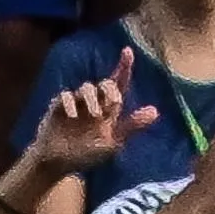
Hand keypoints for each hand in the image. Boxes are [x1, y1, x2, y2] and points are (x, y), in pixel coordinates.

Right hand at [25, 49, 159, 175]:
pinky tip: (72, 116)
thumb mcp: (113, 142)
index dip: (124, 66)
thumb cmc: (86, 154)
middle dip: (110, 90)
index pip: (119, 83)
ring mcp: (76, 104)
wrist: (59, 163)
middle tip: (114, 104)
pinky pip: (66, 96)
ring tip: (94, 115)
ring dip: (92, 99)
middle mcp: (94, 103)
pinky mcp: (58, 107)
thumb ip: (132, 126)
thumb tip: (156, 111)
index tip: (127, 51)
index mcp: (109, 109)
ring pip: (86, 88)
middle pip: (105, 83)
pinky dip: (70, 104)